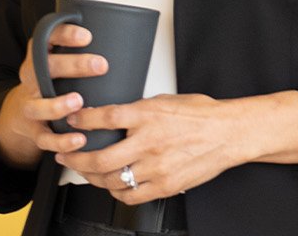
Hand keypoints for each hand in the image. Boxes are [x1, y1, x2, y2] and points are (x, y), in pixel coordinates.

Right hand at [0, 20, 103, 166]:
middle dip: (72, 65)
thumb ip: (88, 55)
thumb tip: (132, 42)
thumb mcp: (66, 65)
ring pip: (36, 106)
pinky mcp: (35, 131)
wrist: (22, 114)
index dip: (64, 35)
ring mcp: (31, 106)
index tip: (87, 36)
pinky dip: (61, 141)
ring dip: (56, 105)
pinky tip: (80, 139)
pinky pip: (44, 138)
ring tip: (78, 101)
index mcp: (41, 60)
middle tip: (100, 65)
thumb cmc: (57, 84)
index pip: (46, 39)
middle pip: (44, 69)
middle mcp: (33, 81)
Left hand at [55, 91, 297, 205]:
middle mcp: (149, 142)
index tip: (71, 121)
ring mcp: (156, 167)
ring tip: (86, 171)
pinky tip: (113, 184)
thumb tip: (109, 116)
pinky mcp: (164, 185)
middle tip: (65, 154)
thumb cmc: (203, 116)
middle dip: (74, 158)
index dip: (80, 121)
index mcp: (148, 115)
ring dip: (92, 176)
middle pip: (98, 157)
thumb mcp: (166, 101)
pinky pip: (129, 195)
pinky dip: (115, 191)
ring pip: (110, 179)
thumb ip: (137, 110)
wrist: (232, 133)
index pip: (102, 118)